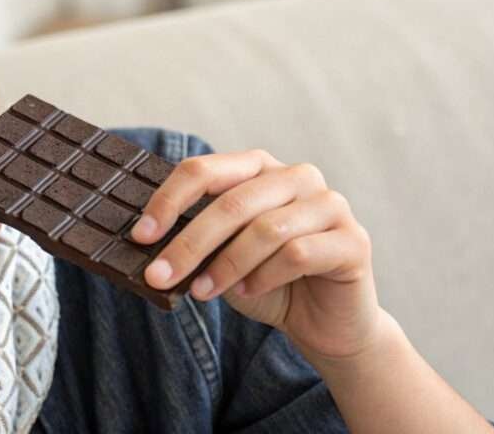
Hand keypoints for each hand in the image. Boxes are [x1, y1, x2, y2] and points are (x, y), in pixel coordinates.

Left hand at [131, 149, 382, 360]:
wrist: (324, 323)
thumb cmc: (266, 282)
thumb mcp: (220, 258)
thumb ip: (194, 240)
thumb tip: (143, 242)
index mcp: (258, 169)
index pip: (204, 170)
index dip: (168, 201)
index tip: (140, 236)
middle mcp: (296, 176)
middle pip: (231, 202)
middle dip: (188, 243)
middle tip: (157, 276)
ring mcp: (330, 204)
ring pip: (265, 228)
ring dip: (225, 266)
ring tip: (200, 292)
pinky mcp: (354, 241)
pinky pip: (298, 253)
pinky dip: (265, 276)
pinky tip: (249, 292)